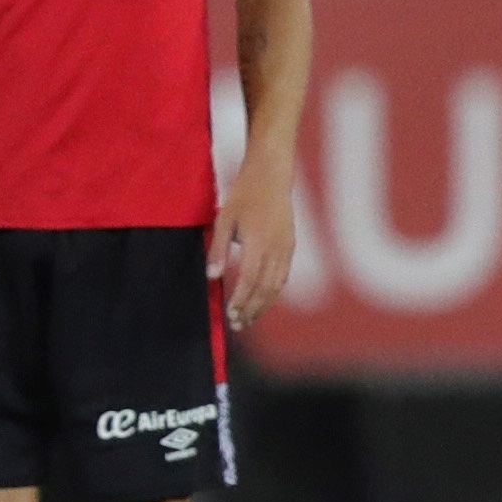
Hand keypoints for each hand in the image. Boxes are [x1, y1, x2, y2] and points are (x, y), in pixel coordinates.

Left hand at [208, 166, 296, 330]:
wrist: (271, 176)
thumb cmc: (244, 195)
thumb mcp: (224, 219)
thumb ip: (218, 249)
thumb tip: (211, 277)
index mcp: (258, 243)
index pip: (249, 281)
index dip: (241, 300)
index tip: (230, 314)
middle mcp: (276, 249)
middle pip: (265, 289)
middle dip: (252, 309)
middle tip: (238, 324)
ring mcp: (286, 248)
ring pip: (277, 285)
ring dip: (263, 305)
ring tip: (249, 318)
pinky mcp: (290, 245)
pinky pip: (283, 275)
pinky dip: (274, 291)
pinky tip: (263, 299)